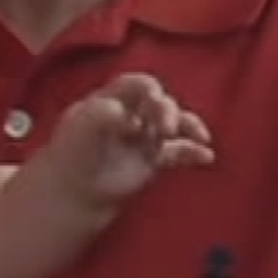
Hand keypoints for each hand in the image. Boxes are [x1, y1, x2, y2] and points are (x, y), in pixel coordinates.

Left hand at [41, 73, 214, 205]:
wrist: (73, 192)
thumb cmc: (72, 156)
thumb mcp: (81, 130)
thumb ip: (99, 116)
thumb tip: (122, 112)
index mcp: (113, 99)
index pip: (137, 85)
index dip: (149, 88)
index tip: (155, 98)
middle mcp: (133, 113)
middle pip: (160, 103)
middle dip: (168, 111)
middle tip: (167, 129)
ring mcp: (145, 135)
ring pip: (175, 124)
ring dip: (188, 126)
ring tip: (200, 137)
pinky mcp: (155, 158)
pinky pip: (180, 151)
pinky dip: (193, 152)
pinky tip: (206, 156)